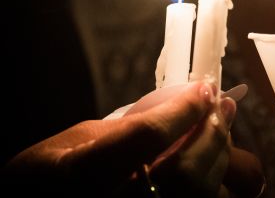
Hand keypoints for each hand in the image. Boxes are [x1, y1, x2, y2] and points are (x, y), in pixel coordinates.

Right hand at [3, 82, 262, 196]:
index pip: (149, 136)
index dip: (183, 108)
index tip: (202, 88)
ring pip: (200, 193)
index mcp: (84, 175)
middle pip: (185, 169)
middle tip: (220, 104)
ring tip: (222, 124)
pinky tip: (214, 156)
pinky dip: (216, 178)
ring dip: (219, 153)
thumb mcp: (75, 138)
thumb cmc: (49, 173)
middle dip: (211, 131)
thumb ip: (127, 126)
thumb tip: (179, 109)